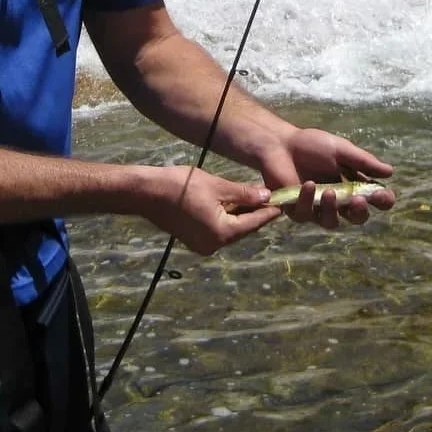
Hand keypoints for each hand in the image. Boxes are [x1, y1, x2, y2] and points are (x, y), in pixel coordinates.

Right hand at [144, 165, 281, 255]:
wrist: (147, 193)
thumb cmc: (182, 186)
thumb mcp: (218, 186)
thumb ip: (244, 194)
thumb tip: (267, 197)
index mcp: (222, 233)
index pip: (253, 222)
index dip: (269, 211)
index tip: (284, 203)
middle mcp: (214, 245)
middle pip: (243, 228)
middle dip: (255, 212)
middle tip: (270, 196)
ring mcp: (202, 245)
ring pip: (230, 229)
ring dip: (240, 214)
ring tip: (252, 196)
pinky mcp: (193, 240)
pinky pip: (217, 229)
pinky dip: (226, 218)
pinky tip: (231, 202)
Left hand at [259, 128, 394, 228]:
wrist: (280, 144)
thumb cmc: (312, 145)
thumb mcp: (341, 150)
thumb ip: (363, 162)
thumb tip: (390, 172)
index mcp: (354, 185)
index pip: (375, 200)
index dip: (383, 201)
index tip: (383, 195)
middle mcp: (339, 201)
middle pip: (358, 217)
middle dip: (360, 211)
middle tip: (358, 199)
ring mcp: (319, 209)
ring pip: (332, 222)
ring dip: (333, 209)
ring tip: (330, 192)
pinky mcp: (298, 211)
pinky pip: (307, 214)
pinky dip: (308, 200)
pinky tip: (308, 184)